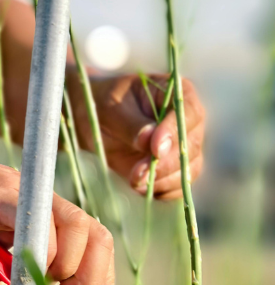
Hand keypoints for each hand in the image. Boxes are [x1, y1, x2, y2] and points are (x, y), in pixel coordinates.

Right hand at [0, 131, 116, 284]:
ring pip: (79, 227)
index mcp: (42, 218)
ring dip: (69, 269)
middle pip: (98, 237)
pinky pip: (35, 219)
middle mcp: (42, 203)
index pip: (93, 247)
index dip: (102, 284)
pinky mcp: (1, 192)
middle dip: (91, 282)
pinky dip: (41, 250)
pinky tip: (24, 269)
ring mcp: (25, 194)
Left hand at [76, 72, 204, 199]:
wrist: (94, 122)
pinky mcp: (175, 168)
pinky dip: (163, 190)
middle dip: (165, 163)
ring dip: (163, 180)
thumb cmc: (103, 106)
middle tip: (138, 173)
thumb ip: (131, 124)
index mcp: (177, 94)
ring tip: (135, 181)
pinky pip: (179, 185)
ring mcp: (184, 146)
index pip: (188, 112)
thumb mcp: (111, 108)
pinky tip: (142, 188)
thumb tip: (150, 140)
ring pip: (189, 168)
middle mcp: (188, 120)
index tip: (155, 149)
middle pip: (191, 145)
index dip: (174, 131)